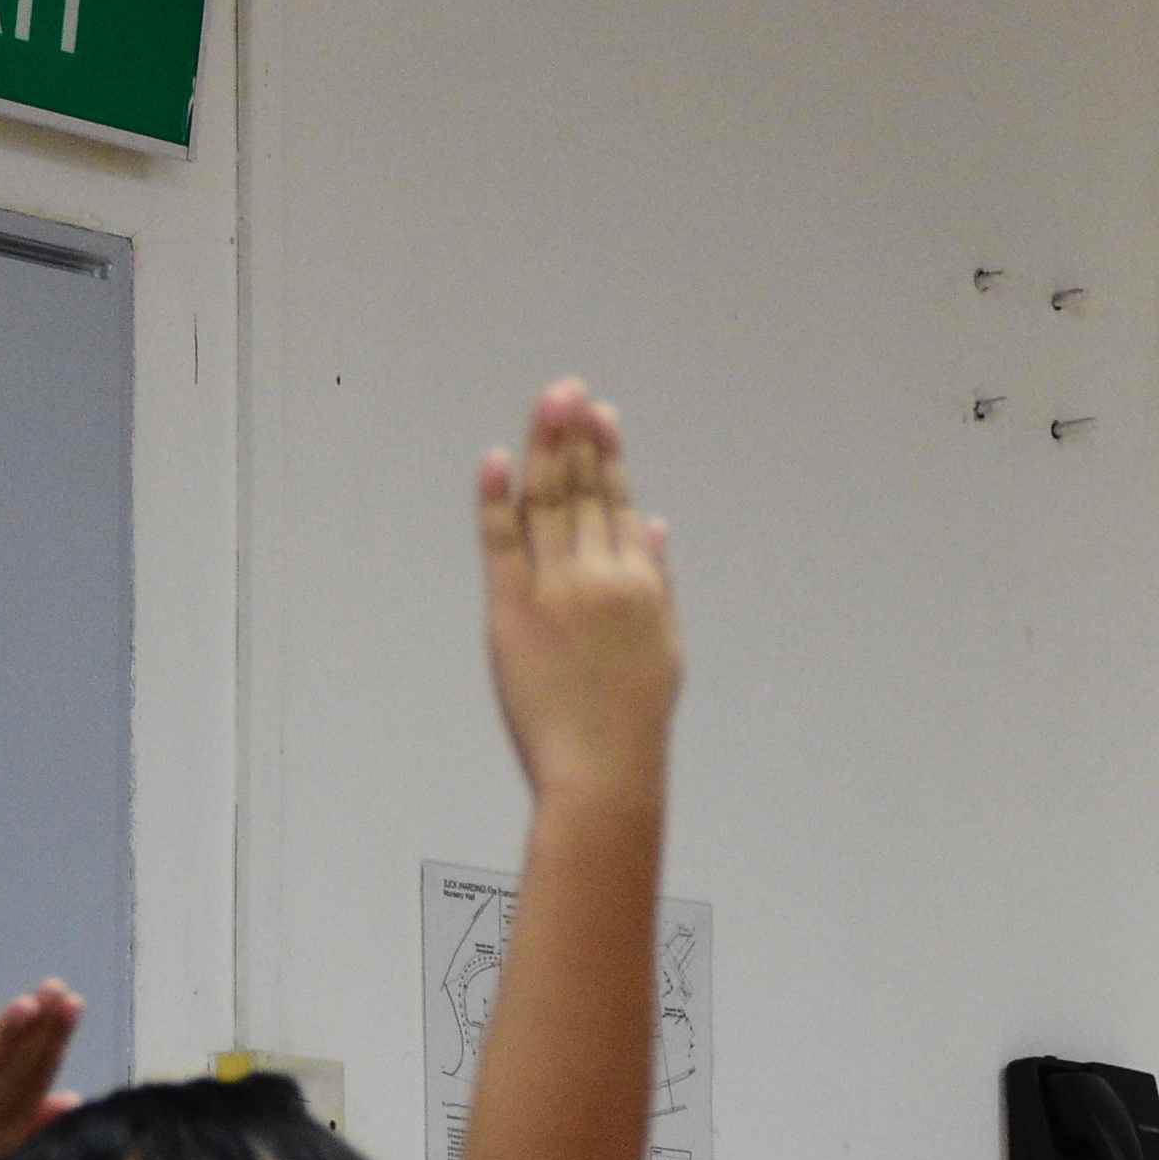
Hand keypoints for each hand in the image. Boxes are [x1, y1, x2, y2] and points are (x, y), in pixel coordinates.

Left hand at [0, 986, 79, 1159]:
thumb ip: (28, 1131)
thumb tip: (70, 1097)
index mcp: (3, 1144)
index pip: (36, 1081)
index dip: (54, 1041)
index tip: (71, 1003)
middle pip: (15, 1074)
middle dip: (39, 1031)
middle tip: (58, 990)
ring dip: (6, 1040)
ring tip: (28, 1003)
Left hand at [476, 380, 680, 804]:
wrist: (605, 769)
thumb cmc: (634, 717)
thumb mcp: (663, 642)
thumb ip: (657, 577)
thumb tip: (655, 523)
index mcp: (640, 581)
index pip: (619, 503)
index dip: (608, 455)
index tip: (599, 417)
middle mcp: (601, 574)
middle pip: (584, 490)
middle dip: (576, 435)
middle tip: (566, 390)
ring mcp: (557, 589)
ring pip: (549, 503)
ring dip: (545, 448)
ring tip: (546, 404)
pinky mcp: (513, 611)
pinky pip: (502, 543)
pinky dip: (496, 499)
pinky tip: (494, 460)